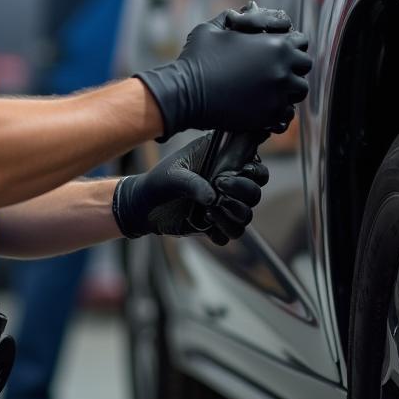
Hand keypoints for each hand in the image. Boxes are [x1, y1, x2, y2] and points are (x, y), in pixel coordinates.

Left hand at [112, 134, 268, 245]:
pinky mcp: (214, 226)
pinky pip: (230, 234)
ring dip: (231, 214)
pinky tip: (203, 223)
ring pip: (245, 216)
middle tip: (220, 187)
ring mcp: (223, 206)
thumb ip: (193, 181)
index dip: (255, 171)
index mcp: (223, 164)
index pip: (255, 168)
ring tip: (208, 208)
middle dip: (242, 192)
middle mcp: (228, 185)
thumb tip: (212, 197)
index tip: (239, 171)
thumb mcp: (172, 174)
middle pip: (255, 193)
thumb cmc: (158, 181)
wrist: (143, 206)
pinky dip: (220, 231)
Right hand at [134, 4, 311, 140]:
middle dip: (292, 66)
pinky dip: (279, 110)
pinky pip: (287, 114)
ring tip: (271, 88)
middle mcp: (282, 69)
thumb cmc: (198, 58)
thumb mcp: (213, 28)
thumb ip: (235, 17)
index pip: (301, 41)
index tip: (277, 49)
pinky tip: (265, 105)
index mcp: (275, 45)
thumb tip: (247, 9)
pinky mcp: (269, 116)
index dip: (289, 43)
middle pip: (304, 66)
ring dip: (288, 88)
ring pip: (298, 91)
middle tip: (275, 69)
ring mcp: (278, 95)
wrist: (186, 92)